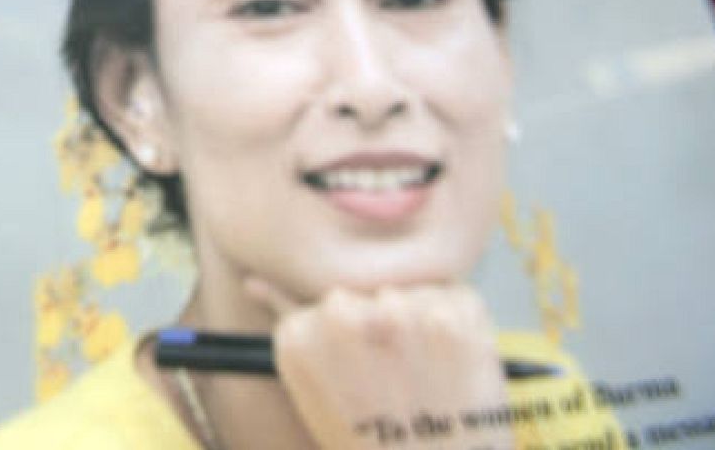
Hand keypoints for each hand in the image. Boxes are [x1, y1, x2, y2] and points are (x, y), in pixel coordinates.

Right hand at [248, 280, 510, 449]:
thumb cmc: (372, 441)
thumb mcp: (315, 392)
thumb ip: (286, 324)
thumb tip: (252, 280)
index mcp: (298, 335)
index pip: (331, 307)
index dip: (355, 343)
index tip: (366, 380)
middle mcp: (341, 316)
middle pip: (368, 295)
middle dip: (386, 327)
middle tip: (400, 383)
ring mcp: (397, 314)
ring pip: (412, 292)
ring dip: (424, 323)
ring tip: (429, 377)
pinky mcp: (450, 319)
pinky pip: (457, 296)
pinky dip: (463, 325)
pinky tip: (456, 366)